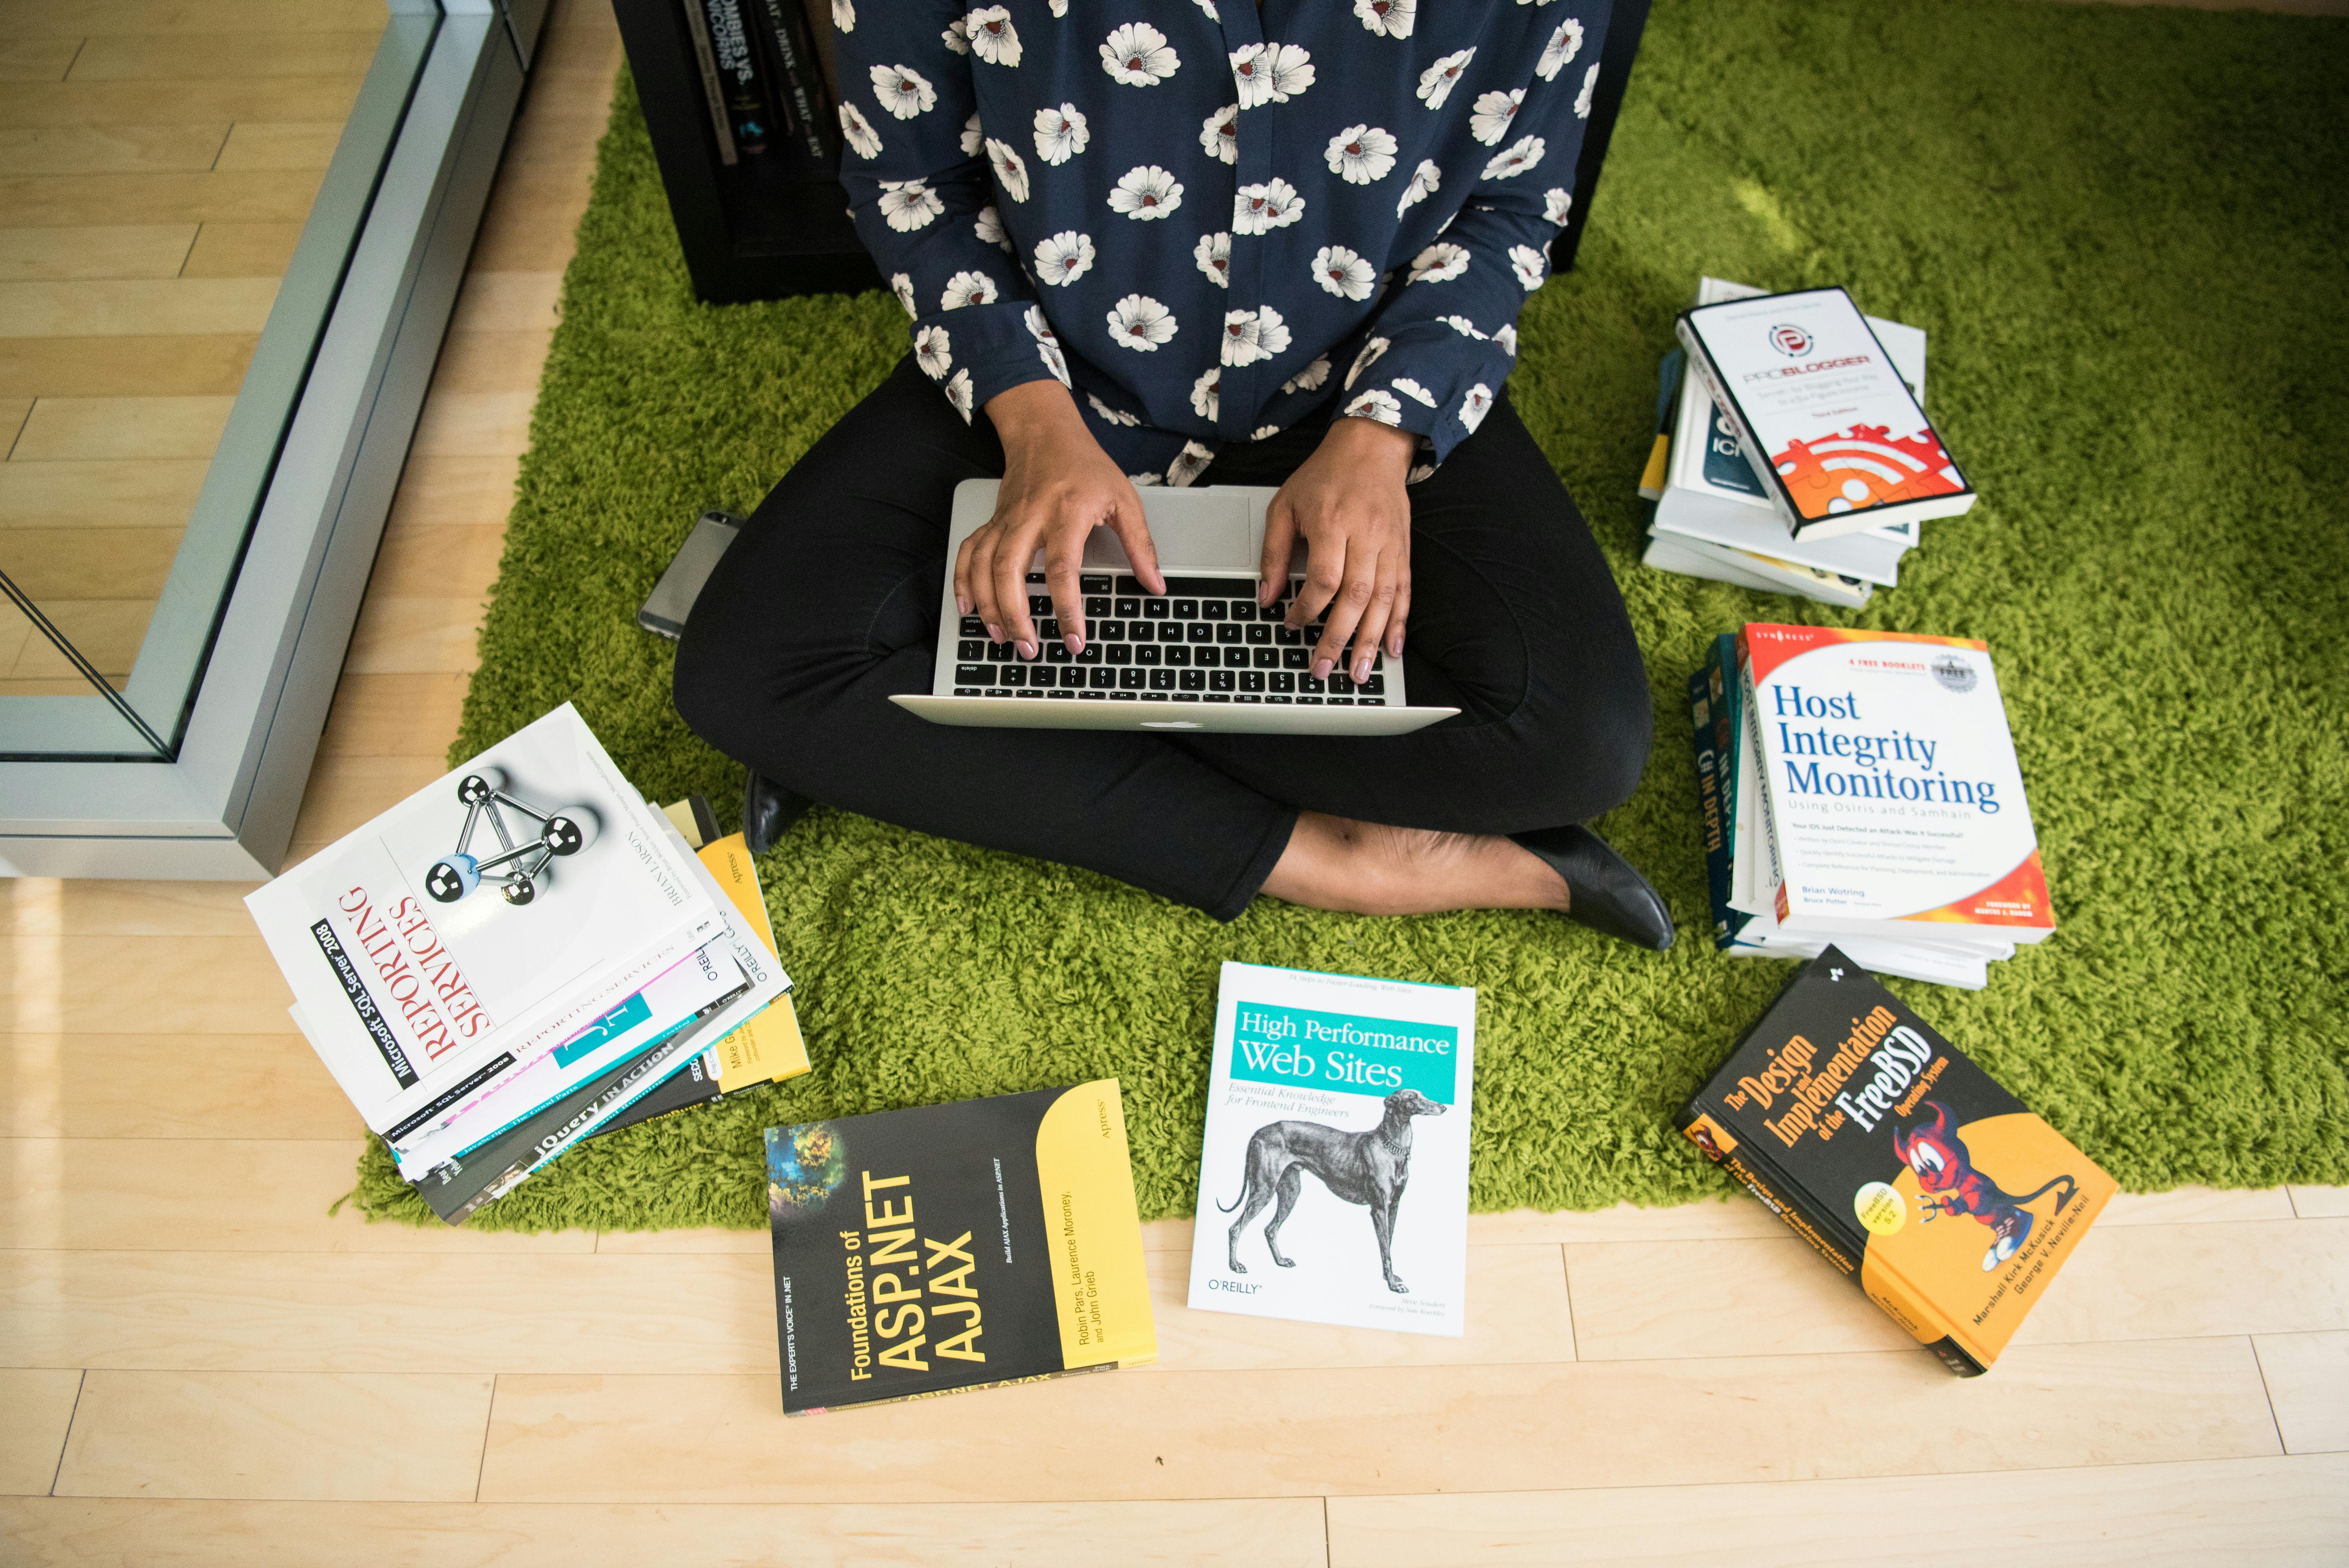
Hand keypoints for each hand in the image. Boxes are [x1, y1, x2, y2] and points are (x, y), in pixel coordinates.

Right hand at [956, 380, 1164, 659]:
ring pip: (984, 566)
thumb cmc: (1086, 466)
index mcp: (1067, 512)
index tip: (1073, 638)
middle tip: (1028, 648)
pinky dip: (962, 581)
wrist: (1045, 432)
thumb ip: (1140, 544)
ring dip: (988, 606)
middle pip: (1010, 571)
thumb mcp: (1124, 498)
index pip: (1061, 568)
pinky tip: (967, 608)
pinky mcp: (992, 522)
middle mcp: (1030, 517)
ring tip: (1000, 638)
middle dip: (1015, 615)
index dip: (1066, 608)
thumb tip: (1155, 585)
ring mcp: (1006, 520)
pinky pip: (968, 552)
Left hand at [1259, 416, 1415, 683]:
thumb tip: (1265, 597)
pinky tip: (1391, 649)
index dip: (1307, 609)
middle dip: (1338, 638)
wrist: (1371, 447)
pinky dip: (1398, 623)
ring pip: (1383, 600)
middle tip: (1323, 669)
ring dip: (1370, 641)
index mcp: (1332, 522)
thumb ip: (1273, 552)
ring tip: (1357, 673)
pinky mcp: (1403, 550)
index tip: (1292, 624)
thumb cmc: (1324, 476)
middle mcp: (1365, 535)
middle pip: (1355, 596)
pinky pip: (1404, 592)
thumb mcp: (1285, 505)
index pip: (1323, 579)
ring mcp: (1390, 544)